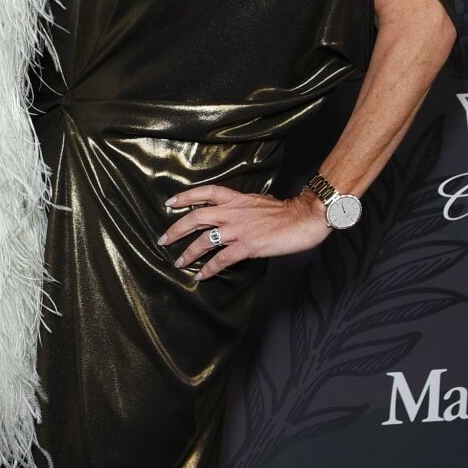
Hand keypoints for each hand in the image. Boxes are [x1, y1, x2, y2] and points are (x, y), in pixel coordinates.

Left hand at [159, 183, 329, 281]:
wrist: (304, 218)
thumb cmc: (285, 211)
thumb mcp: (257, 201)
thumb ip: (240, 206)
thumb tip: (228, 212)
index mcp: (236, 199)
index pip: (206, 192)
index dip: (186, 197)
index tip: (170, 203)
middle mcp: (233, 212)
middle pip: (197, 217)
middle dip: (176, 229)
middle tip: (163, 239)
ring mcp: (239, 229)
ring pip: (205, 240)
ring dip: (189, 252)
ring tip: (179, 262)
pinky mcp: (248, 246)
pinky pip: (222, 259)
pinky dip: (209, 268)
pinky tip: (201, 275)